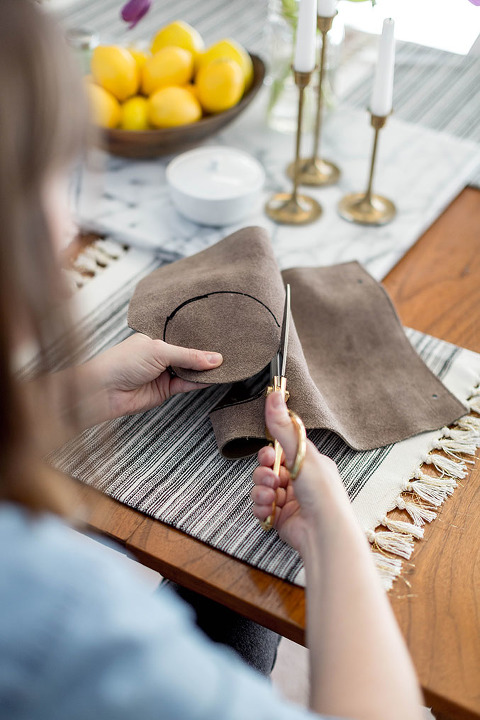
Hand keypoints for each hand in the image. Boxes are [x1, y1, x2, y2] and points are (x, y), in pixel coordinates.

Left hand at [85, 333, 222, 422]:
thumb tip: (215, 358)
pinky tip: (214, 377)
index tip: (220, 334)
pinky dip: (200, 382)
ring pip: (190, 369)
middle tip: (229, 349)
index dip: (199, 335)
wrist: (104, 391)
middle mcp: (160, 353)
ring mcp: (163, 372)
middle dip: (206, 353)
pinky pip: (187, 384)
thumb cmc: (122, 363)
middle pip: (189, 353)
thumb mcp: (158, 351)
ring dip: (206, 369)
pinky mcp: (166, 390)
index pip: (182, 334)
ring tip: (227, 364)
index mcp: (155, 336)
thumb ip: (188, 355)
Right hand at [251, 391, 348, 553]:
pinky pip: (261, 507)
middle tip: (271, 477)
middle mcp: (300, 480)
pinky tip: (270, 510)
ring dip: (261, 491)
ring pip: (261, 488)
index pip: (282, 449)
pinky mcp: (280, 517)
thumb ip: (282, 425)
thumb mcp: (301, 453)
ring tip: (271, 496)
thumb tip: (275, 394)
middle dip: (263, 473)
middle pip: (268, 468)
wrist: (324, 532)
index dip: (270, 452)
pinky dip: (262, 508)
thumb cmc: (322, 492)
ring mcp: (290, 500)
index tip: (269, 454)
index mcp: (310, 463)